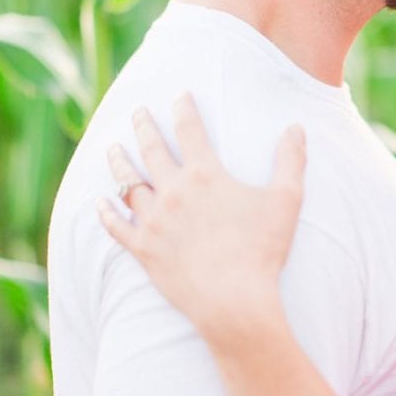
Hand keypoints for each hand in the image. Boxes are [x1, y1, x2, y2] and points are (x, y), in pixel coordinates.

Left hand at [96, 95, 305, 342]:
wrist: (233, 299)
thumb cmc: (263, 250)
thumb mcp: (287, 200)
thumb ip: (291, 161)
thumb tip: (295, 128)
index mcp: (205, 176)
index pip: (191, 132)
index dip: (185, 110)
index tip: (180, 95)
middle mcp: (173, 192)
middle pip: (152, 151)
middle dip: (144, 127)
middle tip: (138, 112)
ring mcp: (153, 221)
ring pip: (128, 183)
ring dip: (119, 162)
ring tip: (112, 148)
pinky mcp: (143, 249)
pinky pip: (116, 226)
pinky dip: (106, 211)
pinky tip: (100, 202)